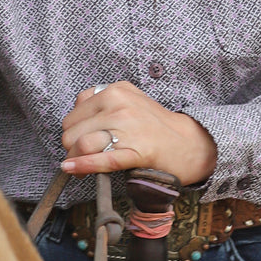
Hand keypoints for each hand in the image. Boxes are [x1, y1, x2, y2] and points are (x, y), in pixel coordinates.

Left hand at [59, 80, 217, 185]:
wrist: (188, 143)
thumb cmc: (155, 125)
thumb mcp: (129, 100)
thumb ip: (101, 102)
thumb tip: (73, 121)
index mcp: (115, 90)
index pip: (74, 112)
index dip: (72, 131)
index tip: (77, 141)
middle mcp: (119, 105)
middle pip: (72, 130)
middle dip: (72, 147)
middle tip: (80, 156)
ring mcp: (128, 127)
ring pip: (82, 143)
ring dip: (75, 159)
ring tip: (79, 167)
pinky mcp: (136, 150)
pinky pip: (101, 159)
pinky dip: (83, 166)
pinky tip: (73, 169)